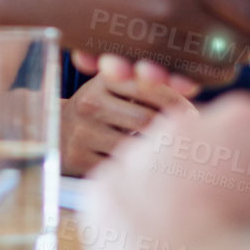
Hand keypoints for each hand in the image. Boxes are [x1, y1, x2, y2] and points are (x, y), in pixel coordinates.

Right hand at [60, 66, 194, 177]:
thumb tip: (192, 87)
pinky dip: (134, 168)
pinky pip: (119, 166)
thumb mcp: (115, 88)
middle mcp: (90, 104)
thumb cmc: (99, 109)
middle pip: (147, 120)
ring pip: (136, 147)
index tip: (193, 115)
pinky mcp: (78, 160)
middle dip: (172, 130)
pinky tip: (140, 168)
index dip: (177, 102)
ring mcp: (82, 133)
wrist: (56, 132)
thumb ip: (149, 84)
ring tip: (165, 154)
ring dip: (155, 152)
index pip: (149, 88)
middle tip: (187, 140)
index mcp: (104, 80)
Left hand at [86, 92, 249, 249]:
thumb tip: (245, 205)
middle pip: (187, 150)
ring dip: (156, 201)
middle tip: (207, 232)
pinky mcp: (103, 189)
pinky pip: (112, 199)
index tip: (244, 209)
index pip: (233, 137)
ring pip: (145, 173)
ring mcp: (138, 154)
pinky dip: (123, 225)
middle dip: (194, 183)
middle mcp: (184, 124)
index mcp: (241, 120)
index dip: (241, 180)